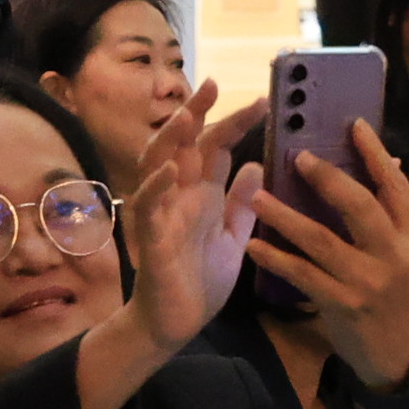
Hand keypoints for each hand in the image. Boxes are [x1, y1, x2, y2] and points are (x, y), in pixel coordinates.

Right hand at [114, 81, 264, 359]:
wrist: (176, 324)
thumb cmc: (200, 282)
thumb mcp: (233, 238)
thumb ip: (242, 203)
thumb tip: (258, 165)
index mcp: (201, 195)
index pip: (215, 147)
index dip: (234, 123)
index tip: (261, 100)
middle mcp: (179, 197)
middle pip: (183, 144)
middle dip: (195, 113)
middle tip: (211, 84)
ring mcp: (162, 215)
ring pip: (156, 165)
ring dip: (169, 140)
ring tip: (186, 116)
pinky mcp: (151, 240)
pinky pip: (147, 207)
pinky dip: (156, 187)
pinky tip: (171, 170)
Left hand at [241, 122, 408, 394]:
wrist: (398, 356)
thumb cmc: (396, 296)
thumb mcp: (405, 254)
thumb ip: (394, 213)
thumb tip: (390, 162)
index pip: (396, 186)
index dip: (375, 154)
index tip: (353, 125)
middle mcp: (396, 254)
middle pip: (359, 205)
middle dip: (326, 178)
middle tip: (297, 156)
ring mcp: (369, 281)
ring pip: (321, 238)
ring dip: (285, 215)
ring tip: (258, 196)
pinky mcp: (343, 304)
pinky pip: (302, 274)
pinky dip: (276, 257)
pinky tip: (254, 243)